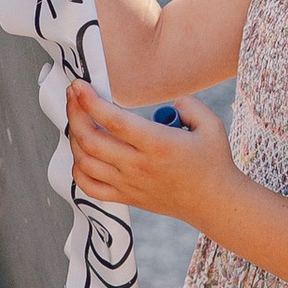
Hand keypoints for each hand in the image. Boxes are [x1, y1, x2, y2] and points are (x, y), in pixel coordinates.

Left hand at [66, 79, 235, 229]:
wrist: (214, 203)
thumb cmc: (213, 162)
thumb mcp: (211, 125)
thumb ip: (189, 104)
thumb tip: (169, 100)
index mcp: (158, 144)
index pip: (114, 121)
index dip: (90, 101)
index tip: (78, 85)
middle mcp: (138, 165)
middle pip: (91, 140)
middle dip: (75, 113)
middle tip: (72, 95)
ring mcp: (129, 184)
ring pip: (85, 162)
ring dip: (74, 138)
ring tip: (77, 119)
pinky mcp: (126, 197)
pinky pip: (89, 187)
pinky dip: (78, 169)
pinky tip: (82, 153)